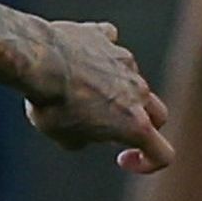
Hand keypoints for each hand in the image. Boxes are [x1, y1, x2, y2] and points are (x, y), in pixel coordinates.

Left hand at [21, 16, 175, 171]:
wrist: (38, 59)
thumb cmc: (50, 104)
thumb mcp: (64, 137)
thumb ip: (84, 137)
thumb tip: (85, 127)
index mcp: (134, 123)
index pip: (163, 154)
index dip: (148, 162)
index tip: (122, 158)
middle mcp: (138, 91)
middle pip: (158, 114)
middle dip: (141, 123)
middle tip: (110, 127)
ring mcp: (124, 62)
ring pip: (131, 78)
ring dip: (115, 88)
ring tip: (77, 91)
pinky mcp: (104, 37)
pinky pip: (109, 46)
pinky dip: (98, 54)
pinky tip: (77, 58)